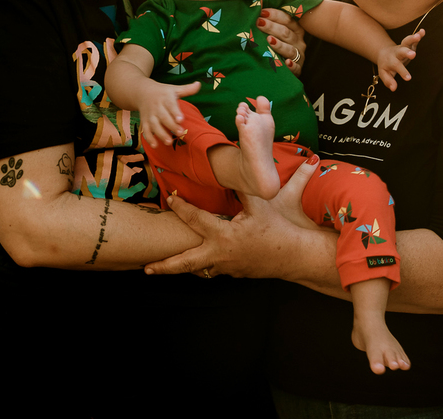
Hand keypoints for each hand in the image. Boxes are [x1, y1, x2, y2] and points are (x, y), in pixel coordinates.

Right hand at [137, 81, 201, 146]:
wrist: (142, 92)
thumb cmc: (163, 92)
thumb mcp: (174, 88)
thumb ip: (187, 89)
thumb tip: (199, 84)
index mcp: (165, 98)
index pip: (170, 105)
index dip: (175, 112)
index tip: (181, 119)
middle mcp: (157, 107)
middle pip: (163, 117)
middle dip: (171, 126)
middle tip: (180, 133)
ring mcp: (150, 115)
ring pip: (154, 125)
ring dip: (161, 134)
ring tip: (169, 142)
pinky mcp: (144, 122)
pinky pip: (146, 130)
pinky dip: (149, 138)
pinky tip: (155, 145)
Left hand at [144, 156, 319, 277]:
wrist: (296, 256)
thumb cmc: (279, 229)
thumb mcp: (260, 205)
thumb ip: (242, 188)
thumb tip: (232, 169)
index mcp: (224, 235)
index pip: (195, 220)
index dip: (180, 207)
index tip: (170, 198)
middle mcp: (220, 255)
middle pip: (185, 263)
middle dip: (164, 266)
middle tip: (146, 268)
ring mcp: (227, 267)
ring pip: (198, 269)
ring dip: (182, 266)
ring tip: (163, 265)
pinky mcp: (235, 273)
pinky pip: (213, 269)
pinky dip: (202, 266)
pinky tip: (198, 261)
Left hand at [257, 0, 307, 75]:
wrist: (277, 60)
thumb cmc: (275, 34)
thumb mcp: (275, 17)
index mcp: (295, 26)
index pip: (287, 18)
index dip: (275, 14)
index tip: (261, 11)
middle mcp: (299, 39)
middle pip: (287, 33)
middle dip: (272, 27)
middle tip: (258, 22)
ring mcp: (298, 54)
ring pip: (290, 49)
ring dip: (280, 45)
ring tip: (268, 41)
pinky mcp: (297, 69)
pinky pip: (296, 68)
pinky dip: (291, 66)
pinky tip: (285, 64)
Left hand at [376, 29, 424, 90]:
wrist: (383, 53)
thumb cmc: (386, 66)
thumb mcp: (384, 74)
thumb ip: (388, 81)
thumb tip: (393, 88)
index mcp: (391, 61)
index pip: (397, 67)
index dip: (402, 72)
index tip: (408, 78)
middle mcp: (397, 53)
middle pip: (401, 51)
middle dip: (407, 53)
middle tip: (413, 55)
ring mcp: (403, 47)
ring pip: (406, 42)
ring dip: (412, 39)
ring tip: (418, 36)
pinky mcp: (408, 44)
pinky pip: (413, 39)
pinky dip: (418, 35)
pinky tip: (422, 31)